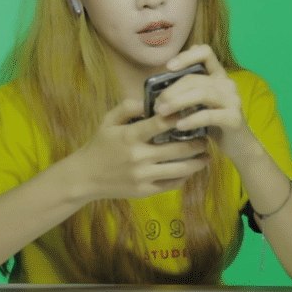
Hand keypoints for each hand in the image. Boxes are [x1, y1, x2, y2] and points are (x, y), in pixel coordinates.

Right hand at [68, 99, 209, 200]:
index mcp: (131, 136)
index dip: (181, 117)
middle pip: (179, 148)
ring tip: (206, 155)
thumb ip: (128, 106)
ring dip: (198, 162)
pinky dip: (184, 177)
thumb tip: (149, 100)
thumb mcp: (108, 121)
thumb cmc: (99, 145)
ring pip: (180, 169)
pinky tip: (190, 169)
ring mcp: (143, 176)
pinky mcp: (144, 190)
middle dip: (198, 142)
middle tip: (206, 137)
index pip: (163, 123)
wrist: (84, 177)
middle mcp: (139, 157)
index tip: (194, 113)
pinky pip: (171, 184)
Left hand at [154, 45, 256, 159]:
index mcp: (218, 76)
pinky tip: (179, 125)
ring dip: (178, 102)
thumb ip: (187, 92)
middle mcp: (227, 84)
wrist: (239, 146)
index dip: (187, 56)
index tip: (169, 67)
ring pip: (202, 93)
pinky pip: (209, 115)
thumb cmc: (214, 124)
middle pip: (196, 78)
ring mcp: (233, 100)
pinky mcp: (234, 118)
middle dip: (172, 90)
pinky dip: (192, 119)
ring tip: (162, 112)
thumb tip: (157, 90)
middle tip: (157, 104)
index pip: (205, 53)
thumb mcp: (200, 104)